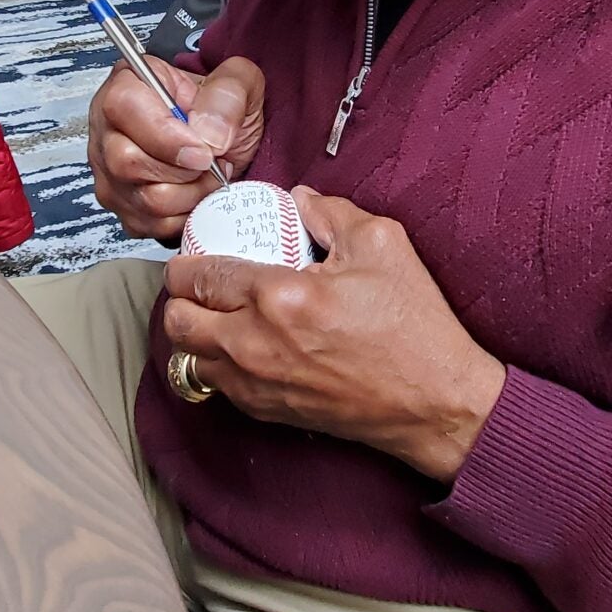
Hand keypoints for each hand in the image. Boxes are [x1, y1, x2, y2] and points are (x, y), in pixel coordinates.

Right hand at [88, 55, 265, 240]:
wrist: (222, 140)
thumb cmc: (220, 108)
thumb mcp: (239, 83)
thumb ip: (227, 97)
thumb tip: (208, 135)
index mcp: (128, 84)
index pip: (124, 108)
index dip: (165, 136)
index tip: (203, 151)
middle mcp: (108, 128)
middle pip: (127, 162)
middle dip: (184, 172)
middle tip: (212, 162)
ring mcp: (109, 171)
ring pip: (143, 200)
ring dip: (190, 195)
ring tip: (207, 175)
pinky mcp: (122, 206)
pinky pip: (151, 225)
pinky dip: (183, 216)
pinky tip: (194, 192)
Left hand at [163, 186, 505, 481]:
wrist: (434, 401)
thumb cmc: (413, 326)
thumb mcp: (382, 245)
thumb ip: (332, 211)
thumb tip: (300, 199)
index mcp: (279, 296)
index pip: (199, 277)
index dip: (185, 263)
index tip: (191, 257)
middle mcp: (256, 345)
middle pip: (177, 323)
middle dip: (179, 299)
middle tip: (198, 285)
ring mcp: (258, 384)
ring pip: (188, 360)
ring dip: (193, 335)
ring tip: (215, 317)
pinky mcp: (268, 412)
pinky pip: (215, 387)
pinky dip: (215, 365)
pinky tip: (240, 347)